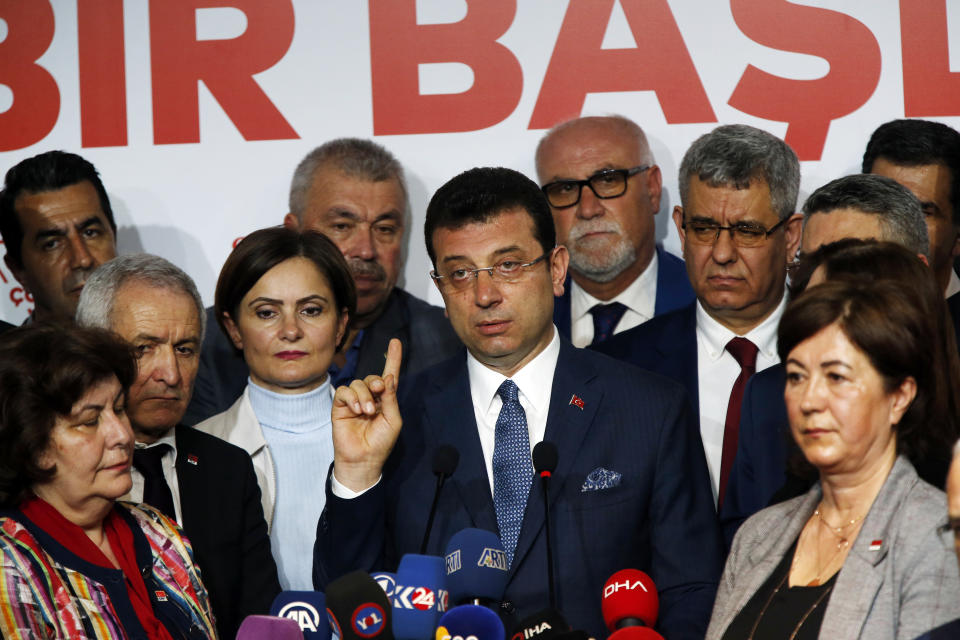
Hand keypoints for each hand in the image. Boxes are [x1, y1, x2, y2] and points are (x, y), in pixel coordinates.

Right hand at [331, 338, 402, 491]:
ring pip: (358, 383)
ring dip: (364, 395)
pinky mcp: (340, 406)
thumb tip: (387, 377)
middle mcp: (370, 398)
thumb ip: (391, 398)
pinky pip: (344, 391)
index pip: (388, 375)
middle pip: (372, 378)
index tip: (395, 342)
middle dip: (375, 381)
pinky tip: (356, 409)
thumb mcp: (393, 420)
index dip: (392, 358)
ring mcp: (354, 401)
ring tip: (367, 411)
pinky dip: (351, 397)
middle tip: (378, 392)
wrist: (363, 459)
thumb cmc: (380, 442)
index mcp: (385, 400)